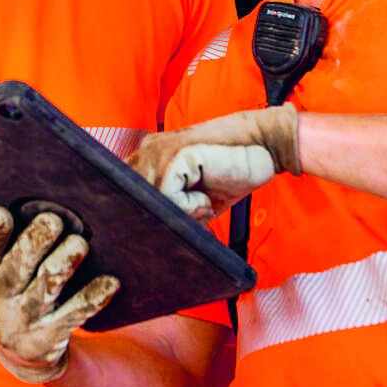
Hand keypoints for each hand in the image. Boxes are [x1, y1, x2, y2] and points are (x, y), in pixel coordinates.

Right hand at [0, 206, 119, 382]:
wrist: (18, 350)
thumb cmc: (13, 287)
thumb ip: (10, 241)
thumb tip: (48, 197)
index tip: (1, 213)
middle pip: (17, 269)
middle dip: (34, 244)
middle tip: (52, 220)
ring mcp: (22, 321)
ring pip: (46, 289)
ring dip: (63, 265)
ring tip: (79, 244)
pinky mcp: (47, 339)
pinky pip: (74, 315)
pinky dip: (93, 298)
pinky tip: (110, 282)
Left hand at [129, 105, 300, 219]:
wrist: (263, 150)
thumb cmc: (231, 174)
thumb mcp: (192, 200)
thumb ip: (167, 209)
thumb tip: (143, 237)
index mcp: (146, 157)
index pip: (123, 195)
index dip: (143, 215)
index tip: (171, 220)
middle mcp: (146, 150)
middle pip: (132, 202)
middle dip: (163, 217)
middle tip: (197, 208)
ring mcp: (158, 150)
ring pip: (150, 204)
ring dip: (180, 212)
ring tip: (202, 200)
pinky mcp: (175, 155)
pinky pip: (169, 198)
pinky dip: (191, 206)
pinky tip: (207, 195)